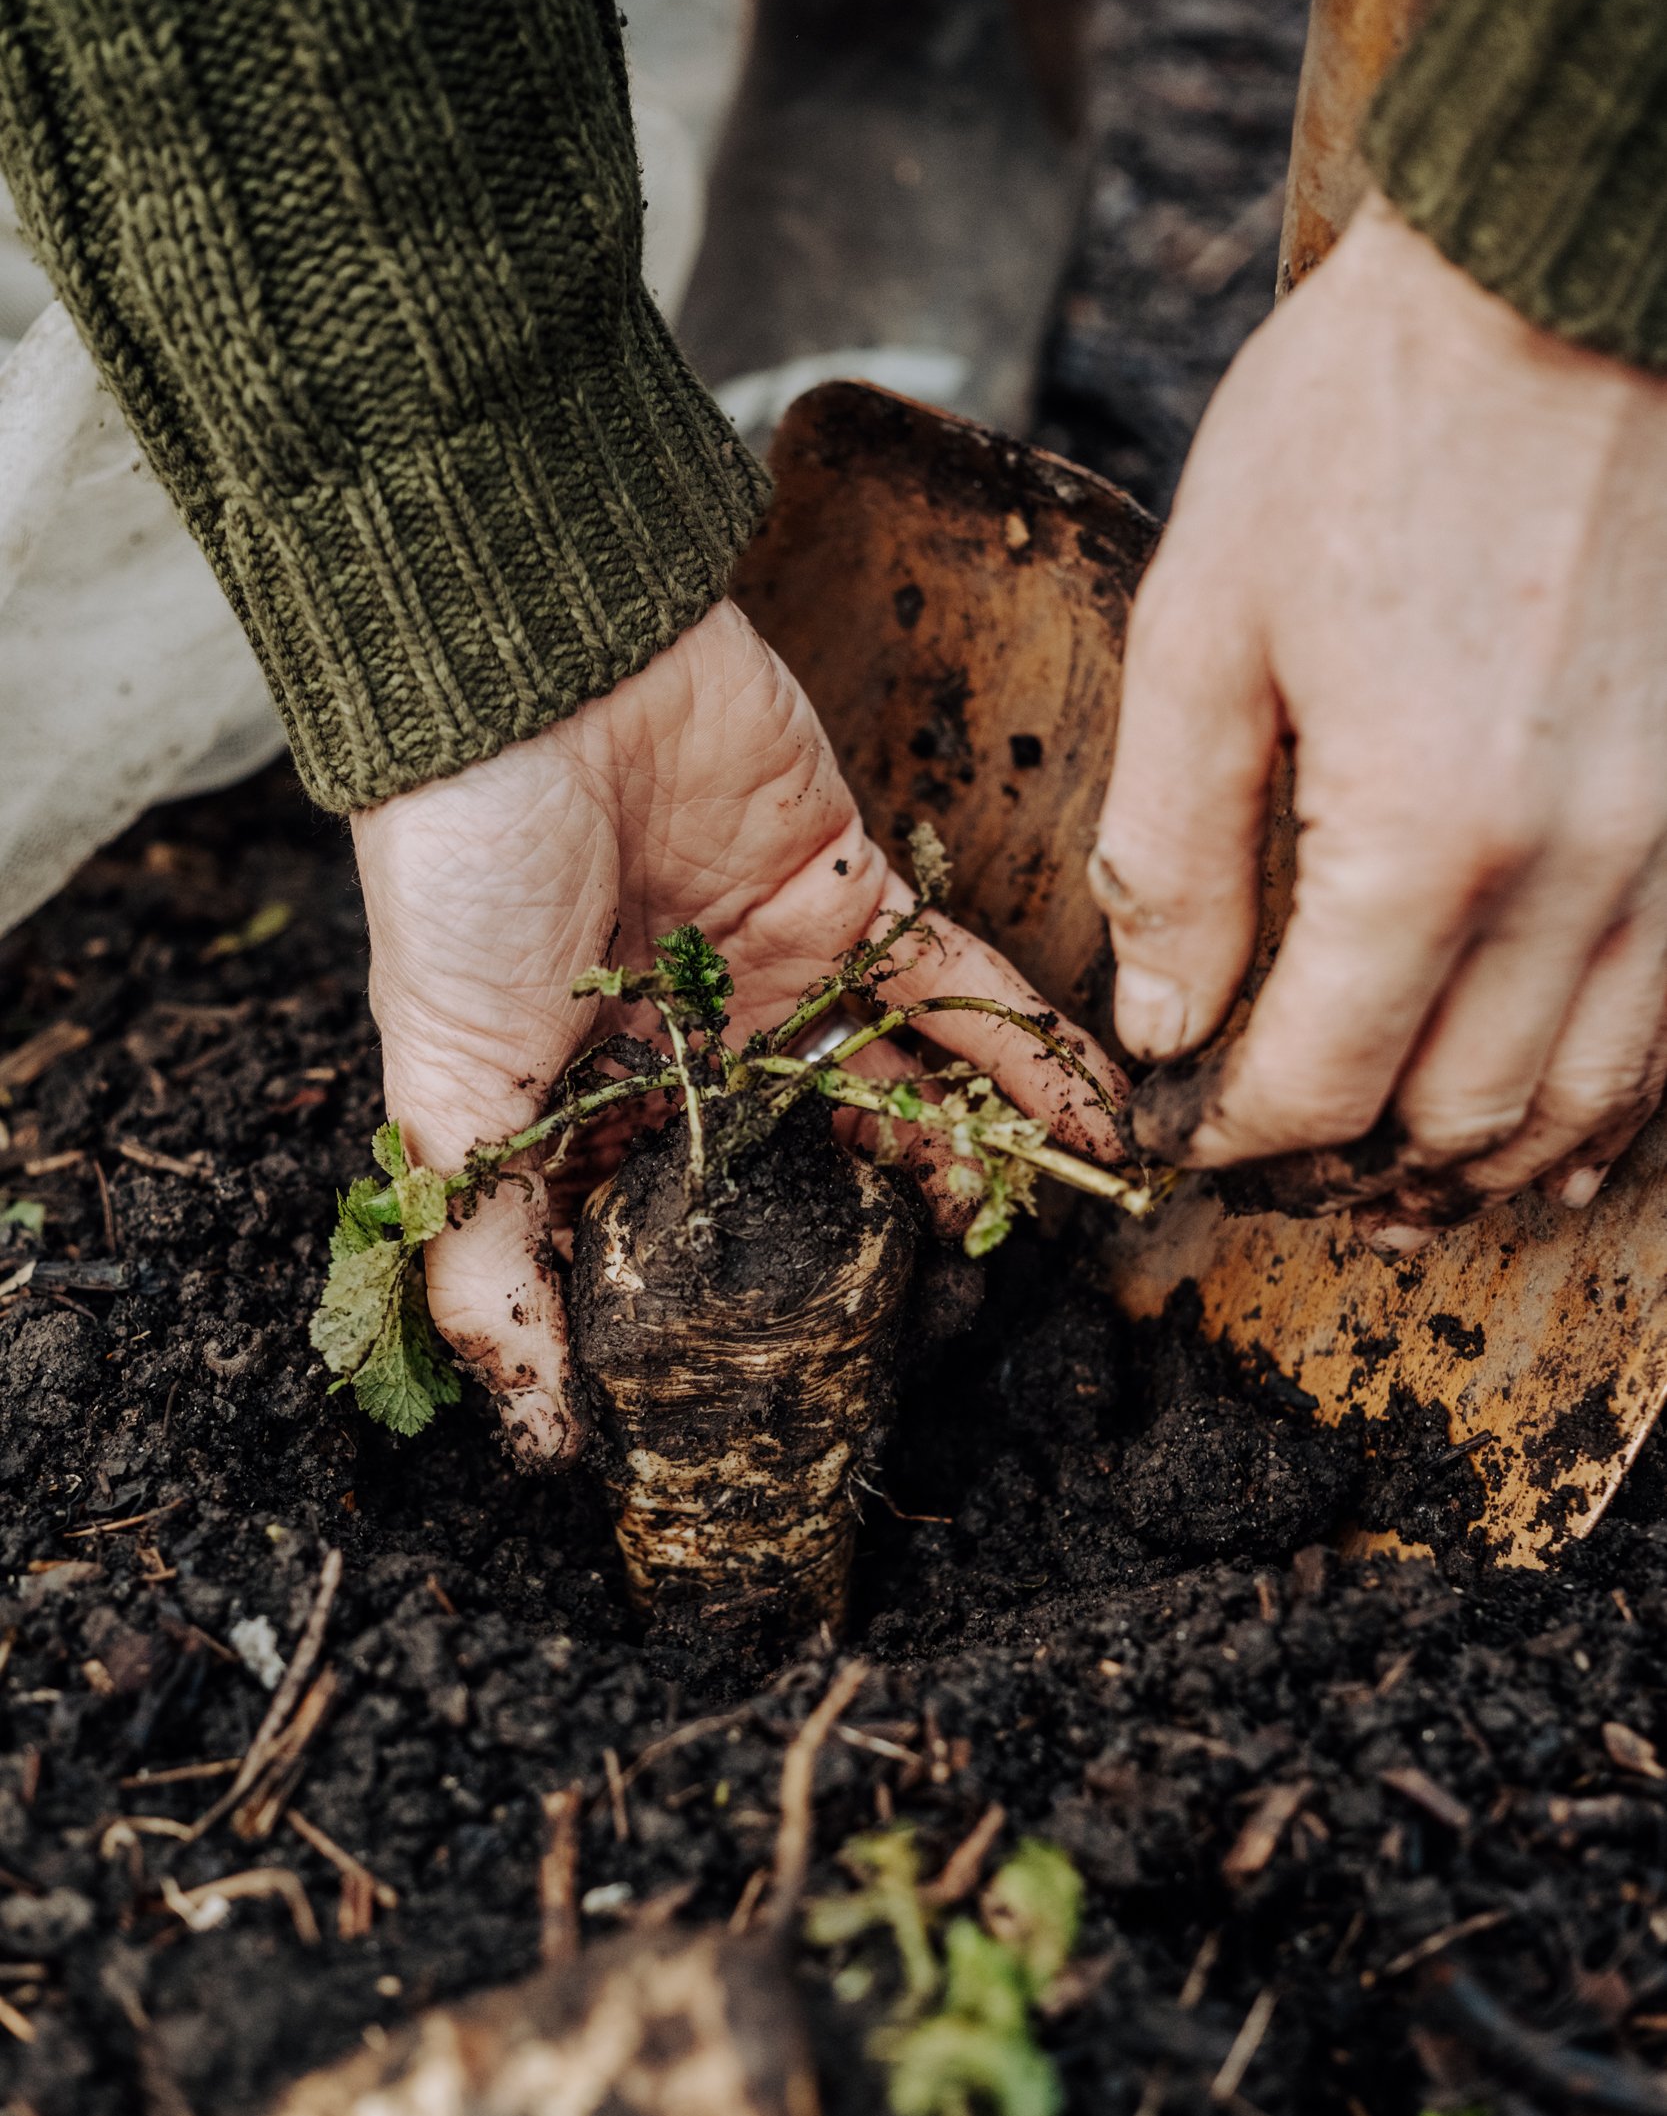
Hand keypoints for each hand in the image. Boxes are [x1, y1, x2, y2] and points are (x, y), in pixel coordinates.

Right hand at [354, 600, 1125, 1462]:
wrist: (530, 682)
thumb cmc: (460, 884)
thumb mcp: (446, 1093)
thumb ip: (488, 1262)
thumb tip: (531, 1433)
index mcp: (587, 1109)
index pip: (677, 1238)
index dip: (734, 1315)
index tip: (798, 1398)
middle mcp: (692, 1055)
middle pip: (812, 1172)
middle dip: (881, 1241)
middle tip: (958, 1316)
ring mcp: (781, 976)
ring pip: (899, 1090)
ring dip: (977, 1158)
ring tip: (1050, 1232)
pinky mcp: (853, 898)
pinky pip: (959, 992)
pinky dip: (1031, 1053)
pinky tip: (1095, 1123)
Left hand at [1091, 191, 1666, 1243]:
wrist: (1565, 275)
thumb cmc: (1368, 423)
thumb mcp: (1206, 623)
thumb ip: (1173, 850)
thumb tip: (1165, 1022)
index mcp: (1424, 834)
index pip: (1324, 1081)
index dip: (1240, 1135)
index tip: (1189, 1132)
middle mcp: (1576, 868)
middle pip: (1459, 1115)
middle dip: (1353, 1162)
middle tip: (1279, 1146)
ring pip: (1590, 1094)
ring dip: (1486, 1152)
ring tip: (1402, 1170)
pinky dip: (1605, 1091)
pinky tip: (1549, 1108)